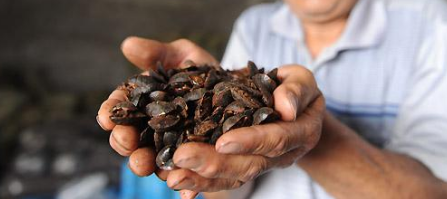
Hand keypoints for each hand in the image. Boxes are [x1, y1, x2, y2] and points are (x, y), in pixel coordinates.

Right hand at [96, 36, 216, 197]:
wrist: (237, 92)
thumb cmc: (204, 73)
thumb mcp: (184, 57)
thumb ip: (157, 54)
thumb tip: (128, 44)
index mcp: (144, 105)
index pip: (121, 108)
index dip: (112, 112)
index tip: (107, 116)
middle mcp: (153, 130)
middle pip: (131, 140)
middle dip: (124, 142)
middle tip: (126, 141)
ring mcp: (172, 149)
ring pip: (155, 162)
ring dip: (148, 165)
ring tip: (148, 165)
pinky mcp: (195, 165)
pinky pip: (189, 178)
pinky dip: (187, 187)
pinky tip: (187, 192)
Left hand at [165, 65, 324, 195]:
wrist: (294, 110)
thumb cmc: (295, 89)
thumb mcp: (302, 81)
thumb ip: (296, 90)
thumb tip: (285, 107)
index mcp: (299, 133)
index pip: (275, 139)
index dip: (250, 142)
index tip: (223, 142)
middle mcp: (282, 156)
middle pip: (249, 165)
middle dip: (215, 164)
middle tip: (181, 158)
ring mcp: (262, 165)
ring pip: (233, 178)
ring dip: (202, 180)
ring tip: (173, 177)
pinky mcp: (244, 167)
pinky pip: (223, 179)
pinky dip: (200, 183)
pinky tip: (178, 183)